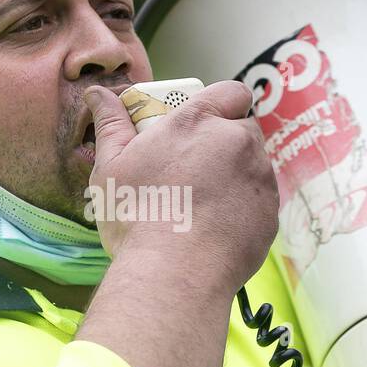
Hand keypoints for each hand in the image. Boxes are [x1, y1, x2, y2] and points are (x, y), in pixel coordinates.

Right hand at [83, 81, 278, 291]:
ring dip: (236, 175)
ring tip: (203, 204)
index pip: (231, 92)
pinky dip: (244, 208)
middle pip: (244, 129)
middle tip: (195, 169)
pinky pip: (261, 201)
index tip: (203, 125)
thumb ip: (111, 124)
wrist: (174, 274)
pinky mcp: (270, 215)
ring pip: (255, 165)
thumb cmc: (136, 217)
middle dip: (226, 142)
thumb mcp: (111, 167)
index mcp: (199, 122)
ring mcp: (260, 179)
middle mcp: (238, 142)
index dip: (222, 104)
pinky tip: (215, 228)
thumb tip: (96, 94)